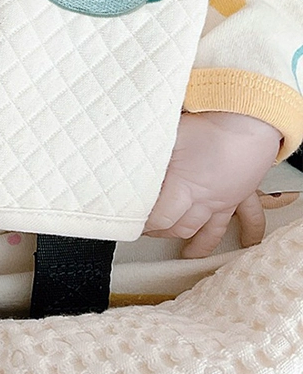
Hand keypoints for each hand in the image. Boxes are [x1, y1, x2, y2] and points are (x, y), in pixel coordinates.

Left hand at [144, 112, 280, 257]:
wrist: (250, 120)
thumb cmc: (211, 126)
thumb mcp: (170, 134)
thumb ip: (147, 149)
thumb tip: (123, 156)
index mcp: (184, 186)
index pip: (160, 217)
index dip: (145, 224)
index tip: (132, 222)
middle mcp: (203, 199)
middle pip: (179, 227)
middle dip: (161, 233)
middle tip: (147, 232)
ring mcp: (224, 200)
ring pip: (207, 232)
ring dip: (195, 243)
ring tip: (184, 252)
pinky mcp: (242, 195)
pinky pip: (249, 219)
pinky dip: (248, 233)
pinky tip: (244, 243)